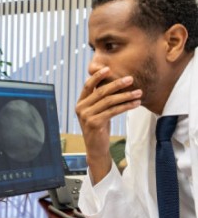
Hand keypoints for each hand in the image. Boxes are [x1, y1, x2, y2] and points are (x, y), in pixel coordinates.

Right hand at [75, 67, 141, 182]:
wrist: (96, 149)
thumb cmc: (99, 129)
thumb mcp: (97, 112)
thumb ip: (99, 100)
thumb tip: (113, 84)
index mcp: (80, 103)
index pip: (88, 85)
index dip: (98, 76)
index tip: (109, 68)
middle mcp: (81, 108)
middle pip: (101, 92)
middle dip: (117, 84)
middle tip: (131, 79)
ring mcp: (86, 116)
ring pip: (109, 101)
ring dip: (126, 96)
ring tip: (138, 93)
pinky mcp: (94, 123)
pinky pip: (113, 111)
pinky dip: (126, 106)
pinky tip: (135, 104)